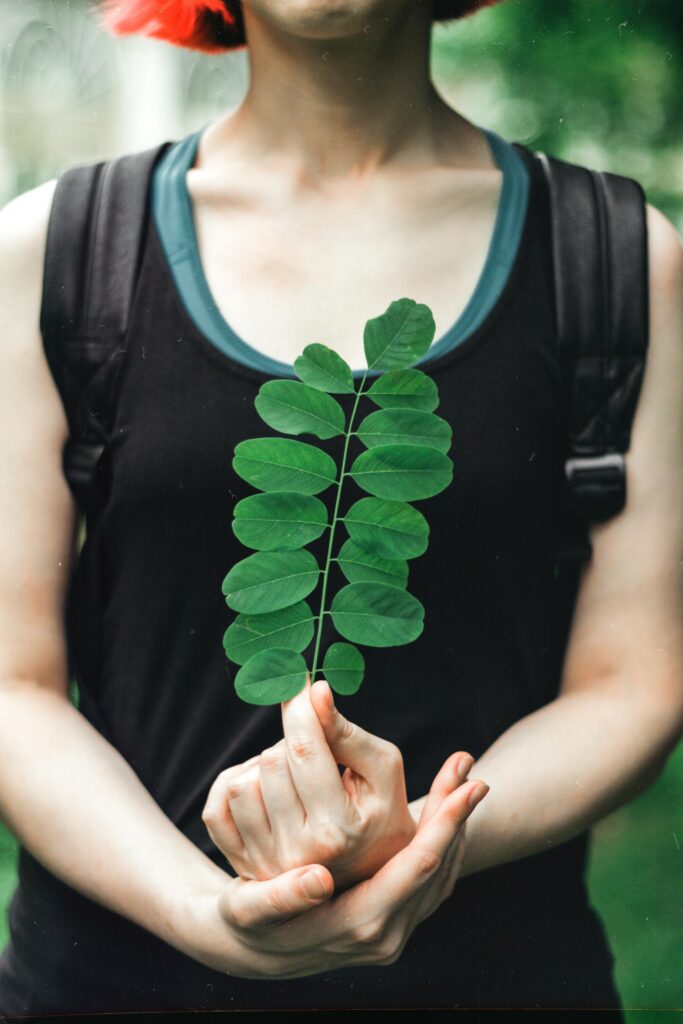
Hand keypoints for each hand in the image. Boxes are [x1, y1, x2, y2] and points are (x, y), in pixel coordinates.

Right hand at [189, 764, 488, 978]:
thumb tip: (318, 879)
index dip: (445, 824)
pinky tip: (442, 811)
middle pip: (440, 868)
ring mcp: (394, 930)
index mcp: (360, 925)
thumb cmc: (247, 919)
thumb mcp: (249, 908)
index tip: (466, 786)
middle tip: (473, 774)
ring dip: (453, 826)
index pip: (419, 867)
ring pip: (441, 874)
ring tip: (463, 780)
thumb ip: (279, 898)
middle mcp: (386, 934)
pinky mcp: (393, 919)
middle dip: (458, 817)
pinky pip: (431, 878)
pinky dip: (442, 841)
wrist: (251, 948)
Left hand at [204, 676, 457, 889]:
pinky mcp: (243, 865)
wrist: (370, 870)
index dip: (298, 708)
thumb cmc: (381, 808)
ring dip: (267, 765)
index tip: (295, 677)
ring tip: (295, 776)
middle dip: (293, 742)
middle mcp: (298, 856)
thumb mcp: (382, 767)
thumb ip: (346, 731)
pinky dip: (237, 784)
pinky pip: (217, 808)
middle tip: (316, 752)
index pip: (304, 752)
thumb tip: (315, 691)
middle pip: (272, 761)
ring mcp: (266, 865)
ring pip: (243, 782)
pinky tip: (265, 786)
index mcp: (338, 832)